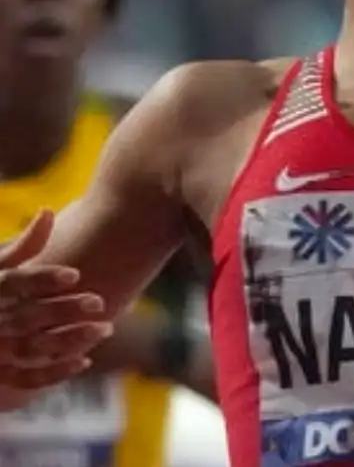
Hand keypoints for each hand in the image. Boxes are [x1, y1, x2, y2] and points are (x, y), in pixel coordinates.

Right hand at [0, 210, 112, 392]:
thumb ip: (22, 245)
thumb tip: (48, 211)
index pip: (13, 283)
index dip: (43, 279)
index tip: (75, 274)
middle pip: (26, 317)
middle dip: (63, 311)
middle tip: (99, 302)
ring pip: (30, 348)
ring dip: (69, 340)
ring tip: (105, 329)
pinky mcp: (0, 374)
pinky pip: (25, 379)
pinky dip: (53, 373)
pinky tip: (85, 360)